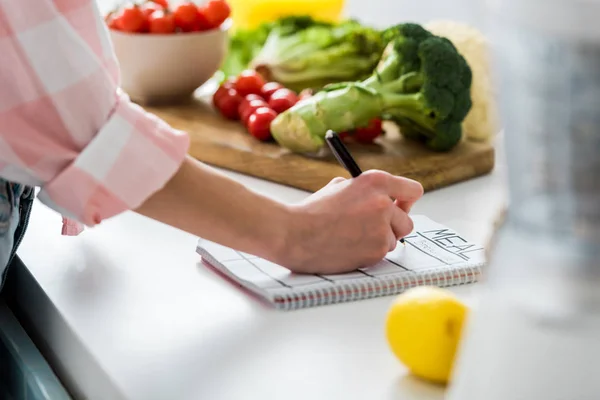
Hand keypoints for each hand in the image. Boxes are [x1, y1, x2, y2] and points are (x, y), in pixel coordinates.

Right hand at [281, 170, 423, 273]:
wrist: (294, 234)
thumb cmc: (312, 211)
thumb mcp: (338, 188)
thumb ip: (365, 192)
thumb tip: (386, 201)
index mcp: (375, 181)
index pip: (413, 190)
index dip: (407, 200)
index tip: (400, 206)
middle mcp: (383, 203)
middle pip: (408, 221)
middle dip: (393, 226)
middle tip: (375, 228)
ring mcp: (381, 228)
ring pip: (393, 239)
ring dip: (378, 241)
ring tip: (351, 238)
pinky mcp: (376, 250)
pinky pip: (381, 253)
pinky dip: (368, 253)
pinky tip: (348, 247)